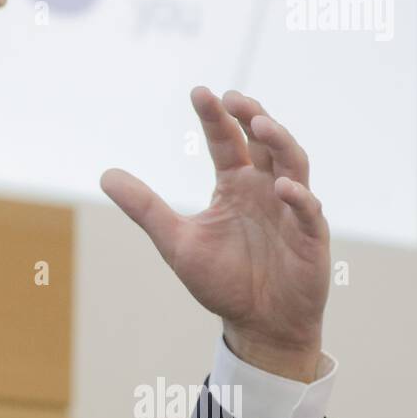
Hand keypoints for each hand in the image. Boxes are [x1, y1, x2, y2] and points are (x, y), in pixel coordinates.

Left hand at [100, 87, 329, 381]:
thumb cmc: (223, 282)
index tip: (199, 92)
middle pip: (265, 142)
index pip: (227, 142)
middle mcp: (266, 190)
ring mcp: (292, 211)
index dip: (215, 117)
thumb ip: (145, 208)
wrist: (259, 326)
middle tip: (233, 97)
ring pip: (294, 164)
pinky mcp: (311, 238)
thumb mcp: (176, 242)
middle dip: (251, 116)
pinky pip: (309, 212)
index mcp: (236, 185)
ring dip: (280, 142)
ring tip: (260, 123)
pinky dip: (299, 198)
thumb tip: (105, 174)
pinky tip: (283, 188)